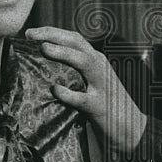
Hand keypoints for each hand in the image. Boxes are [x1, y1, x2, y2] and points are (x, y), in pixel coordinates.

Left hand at [25, 27, 146, 155]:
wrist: (131, 128)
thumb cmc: (104, 104)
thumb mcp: (91, 82)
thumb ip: (73, 72)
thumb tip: (40, 67)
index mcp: (96, 61)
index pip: (74, 39)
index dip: (52, 32)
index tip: (30, 32)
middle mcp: (100, 68)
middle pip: (78, 44)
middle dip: (54, 35)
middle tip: (30, 35)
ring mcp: (101, 86)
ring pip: (84, 63)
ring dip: (64, 54)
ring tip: (44, 49)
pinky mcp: (100, 107)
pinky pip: (83, 99)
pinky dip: (68, 93)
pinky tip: (55, 90)